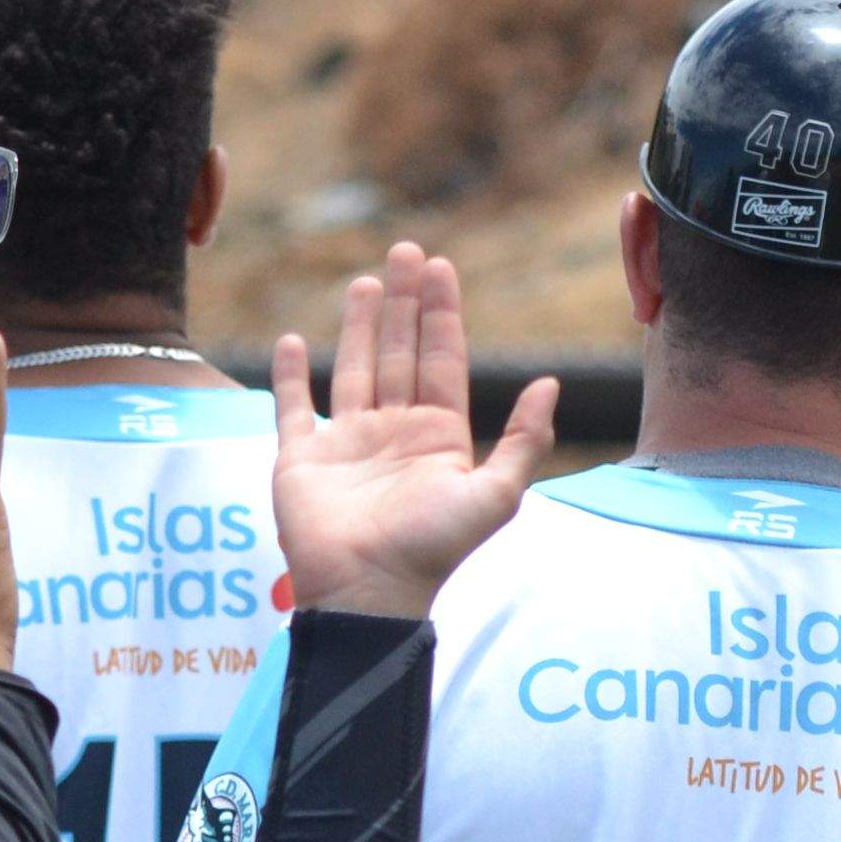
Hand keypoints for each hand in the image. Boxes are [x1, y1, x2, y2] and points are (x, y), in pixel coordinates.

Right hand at [266, 241, 557, 620]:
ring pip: (353, 368)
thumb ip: (524, 440)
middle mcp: (394, 432)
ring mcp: (346, 443)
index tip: (441, 267)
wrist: (367, 590)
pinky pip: (293, 406)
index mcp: (438, 436)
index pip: (442, 359)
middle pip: (400, 353)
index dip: (442, 313)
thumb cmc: (432, 548)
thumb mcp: (495, 496)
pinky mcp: (300, 458)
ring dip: (360, 325)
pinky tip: (293, 340)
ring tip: (365, 282)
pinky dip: (289, 375)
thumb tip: (551, 383)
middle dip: (405, 303)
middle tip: (405, 251)